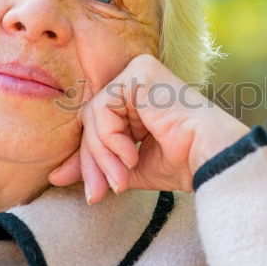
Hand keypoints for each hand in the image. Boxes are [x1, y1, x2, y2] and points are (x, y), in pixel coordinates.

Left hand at [47, 54, 249, 202]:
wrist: (211, 158)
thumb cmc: (182, 162)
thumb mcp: (129, 166)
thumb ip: (96, 164)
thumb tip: (55, 176)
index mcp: (139, 96)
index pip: (98, 124)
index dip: (90, 160)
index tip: (92, 193)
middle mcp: (137, 78)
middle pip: (91, 120)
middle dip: (93, 162)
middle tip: (99, 194)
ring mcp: (138, 72)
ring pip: (93, 117)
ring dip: (102, 155)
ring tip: (122, 178)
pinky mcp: (138, 73)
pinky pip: (103, 108)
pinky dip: (111, 139)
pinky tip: (133, 154)